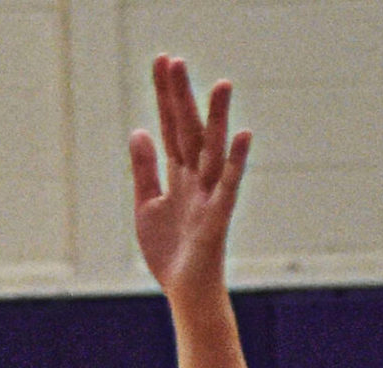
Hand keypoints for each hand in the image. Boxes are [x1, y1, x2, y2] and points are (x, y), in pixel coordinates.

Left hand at [130, 55, 250, 303]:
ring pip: (213, 151)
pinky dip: (237, 163)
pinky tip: (244, 136)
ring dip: (218, 119)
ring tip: (221, 84)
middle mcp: (196, 178)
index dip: (165, 96)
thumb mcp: (147, 206)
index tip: (162, 61)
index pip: (170, 126)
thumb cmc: (169, 253)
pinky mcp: (218, 218)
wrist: (184, 292)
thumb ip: (144, 169)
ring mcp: (209, 196)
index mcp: (178, 174)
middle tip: (175, 60)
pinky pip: (229, 187)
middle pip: (188, 130)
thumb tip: (139, 130)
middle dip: (181, 97)